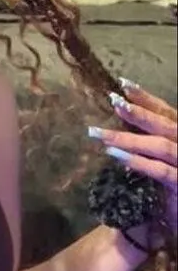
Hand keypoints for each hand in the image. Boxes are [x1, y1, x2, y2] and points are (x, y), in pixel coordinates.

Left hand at [89, 81, 177, 234]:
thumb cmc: (176, 186)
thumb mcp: (165, 157)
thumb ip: (150, 141)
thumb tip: (121, 124)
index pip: (167, 112)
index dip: (146, 98)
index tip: (123, 84)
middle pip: (165, 124)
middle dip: (138, 112)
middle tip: (112, 101)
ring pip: (161, 146)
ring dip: (130, 139)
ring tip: (101, 134)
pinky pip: (161, 172)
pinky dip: (139, 163)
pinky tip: (117, 157)